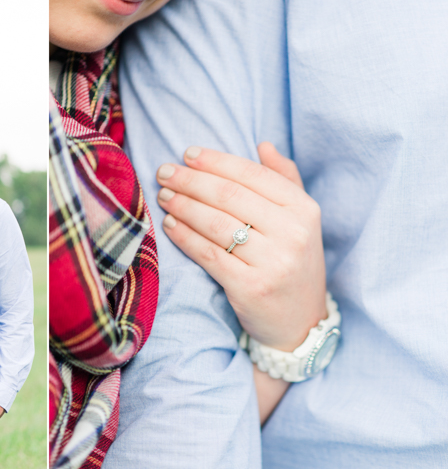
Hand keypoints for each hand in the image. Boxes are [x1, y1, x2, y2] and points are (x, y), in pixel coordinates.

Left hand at [156, 143, 326, 350]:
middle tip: (164, 172)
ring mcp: (273, 261)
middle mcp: (293, 233)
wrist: (300, 323)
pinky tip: (171, 225)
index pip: (252, 175)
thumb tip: (263, 144)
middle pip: (229, 196)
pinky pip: (208, 254)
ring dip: (183, 205)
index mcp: (304, 209)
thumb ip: (284, 180)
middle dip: (191, 180)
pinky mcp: (250, 286)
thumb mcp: (300, 221)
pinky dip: (185, 237)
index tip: (188, 154)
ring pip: (215, 223)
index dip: (216, 162)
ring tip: (164, 196)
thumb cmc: (293, 262)